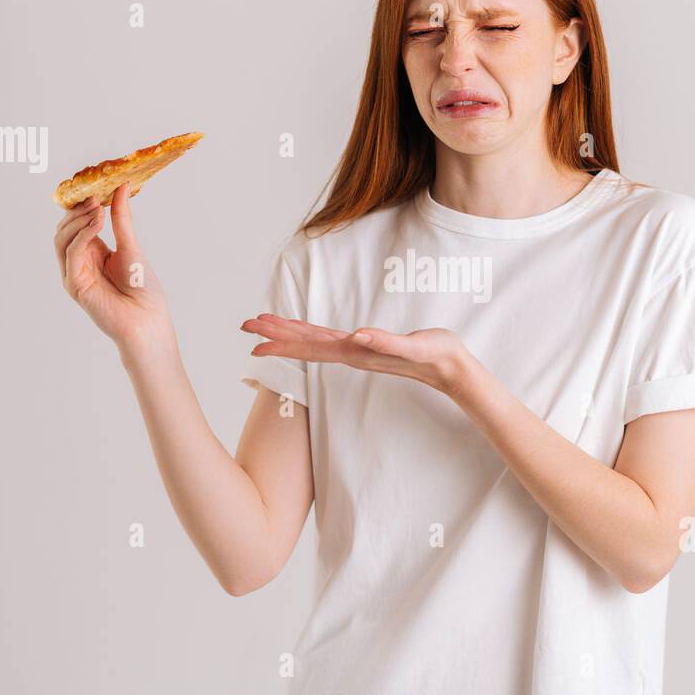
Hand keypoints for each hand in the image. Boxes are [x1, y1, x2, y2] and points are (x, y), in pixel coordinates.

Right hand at [54, 182, 172, 348]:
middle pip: (64, 229)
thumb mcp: (131, 246)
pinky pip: (71, 253)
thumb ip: (121, 219)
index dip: (81, 205)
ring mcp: (74, 273)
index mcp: (92, 251)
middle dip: (77, 210)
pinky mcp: (74, 284)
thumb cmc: (143, 288)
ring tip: (97, 208)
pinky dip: (82, 234)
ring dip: (77, 220)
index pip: (76, 223)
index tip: (94, 188)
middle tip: (94, 196)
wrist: (147, 319)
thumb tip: (121, 187)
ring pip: (61, 239)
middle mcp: (80, 261)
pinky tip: (97, 222)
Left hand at [239, 314, 472, 395]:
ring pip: (314, 341)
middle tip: (245, 326)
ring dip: (288, 333)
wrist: (450, 369)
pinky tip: (303, 331)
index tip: (254, 342)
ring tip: (264, 325)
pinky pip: (329, 339)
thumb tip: (357, 336)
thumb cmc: (434, 355)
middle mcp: (352, 352)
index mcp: (357, 351)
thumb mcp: (412, 346)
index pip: (311, 347)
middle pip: (305, 343)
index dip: (282, 343)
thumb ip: (385, 342)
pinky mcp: (366, 345)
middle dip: (274, 335)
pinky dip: (310, 333)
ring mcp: (358, 350)